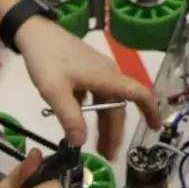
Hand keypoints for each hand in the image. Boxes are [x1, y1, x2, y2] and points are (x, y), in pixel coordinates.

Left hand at [14, 17, 160, 159]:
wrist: (33, 32)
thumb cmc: (47, 59)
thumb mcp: (56, 91)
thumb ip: (70, 117)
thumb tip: (81, 143)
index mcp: (107, 78)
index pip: (139, 94)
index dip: (151, 111)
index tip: (155, 129)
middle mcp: (107, 75)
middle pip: (117, 106)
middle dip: (114, 131)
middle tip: (107, 155)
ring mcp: (95, 72)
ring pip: (104, 102)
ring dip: (101, 124)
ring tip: (95, 146)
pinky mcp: (82, 71)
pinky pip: (92, 95)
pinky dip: (89, 111)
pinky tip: (76, 123)